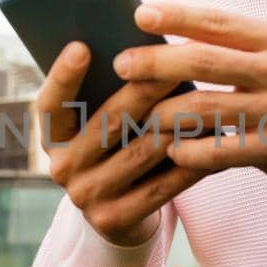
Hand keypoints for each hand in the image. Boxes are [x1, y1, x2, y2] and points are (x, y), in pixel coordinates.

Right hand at [33, 41, 209, 246]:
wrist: (118, 216)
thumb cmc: (115, 150)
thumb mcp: (98, 125)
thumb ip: (106, 94)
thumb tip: (144, 49)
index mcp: (52, 137)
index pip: (49, 104)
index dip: (62, 76)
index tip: (81, 46)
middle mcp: (62, 168)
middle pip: (107, 123)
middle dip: (144, 91)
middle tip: (175, 64)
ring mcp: (86, 197)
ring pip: (141, 152)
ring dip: (178, 124)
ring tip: (207, 98)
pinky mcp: (114, 219)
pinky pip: (162, 187)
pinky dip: (192, 161)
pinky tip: (216, 140)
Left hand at [112, 4, 266, 187]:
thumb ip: (225, 43)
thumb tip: (155, 24)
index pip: (217, 21)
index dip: (176, 16)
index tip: (138, 14)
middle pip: (204, 60)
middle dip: (155, 62)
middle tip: (121, 64)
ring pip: (204, 108)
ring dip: (162, 113)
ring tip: (137, 116)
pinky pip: (219, 151)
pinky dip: (189, 150)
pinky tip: (171, 150)